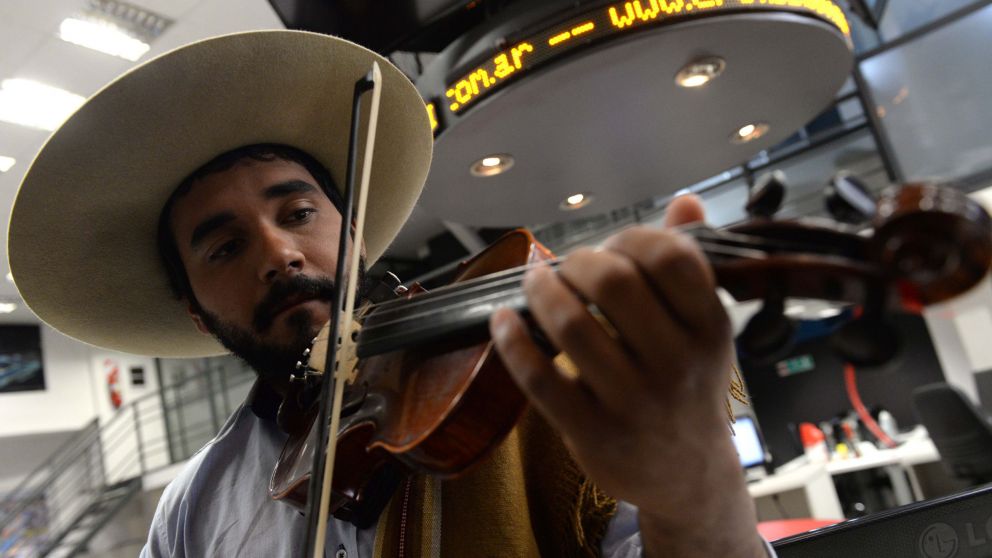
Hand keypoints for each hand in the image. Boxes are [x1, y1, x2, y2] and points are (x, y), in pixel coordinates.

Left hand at [490, 195, 763, 556]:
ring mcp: (634, 403)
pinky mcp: (593, 434)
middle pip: (613, 282)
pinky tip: (503, 319)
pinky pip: (539, 378)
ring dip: (540, 290)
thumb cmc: (689, 387)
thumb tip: (686, 201)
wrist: (688, 476)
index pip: (671, 257)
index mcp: (709, 328)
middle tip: (570, 267)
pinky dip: (511, 340)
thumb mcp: (704, 329)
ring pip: (571, 325)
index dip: (632, 237)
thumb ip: (692, 264)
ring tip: (535, 281)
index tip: (614, 247)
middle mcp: (677, 364)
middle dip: (580, 260)